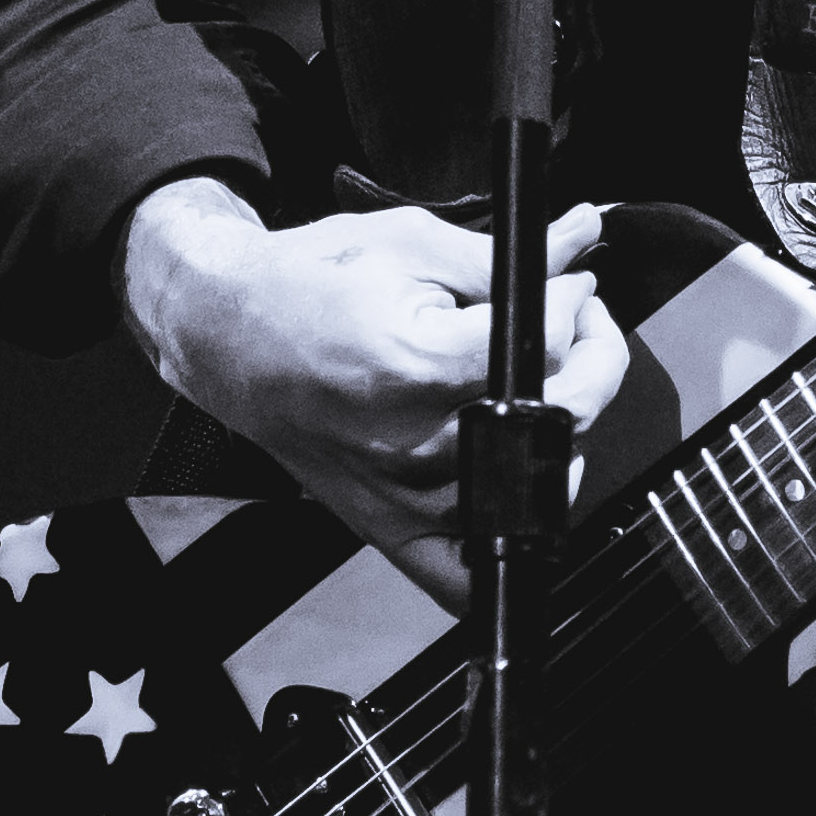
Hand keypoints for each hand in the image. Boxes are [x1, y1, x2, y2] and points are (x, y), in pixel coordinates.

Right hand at [116, 181, 633, 609]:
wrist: (228, 334)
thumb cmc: (302, 286)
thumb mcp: (408, 244)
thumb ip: (502, 259)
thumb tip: (577, 243)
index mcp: (417, 366)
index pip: (546, 342)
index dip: (573, 301)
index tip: (568, 285)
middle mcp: (413, 445)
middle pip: (560, 414)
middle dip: (586, 353)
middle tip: (567, 320)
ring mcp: (405, 498)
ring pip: (540, 481)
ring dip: (562, 424)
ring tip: (534, 378)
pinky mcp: (391, 529)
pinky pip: (469, 573)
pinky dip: (510, 531)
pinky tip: (516, 474)